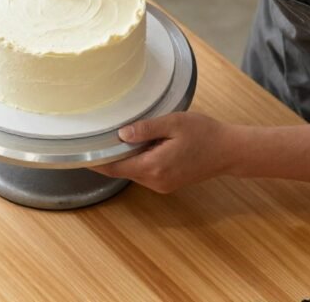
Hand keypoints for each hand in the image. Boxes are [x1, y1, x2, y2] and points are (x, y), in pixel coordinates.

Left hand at [91, 112, 233, 192]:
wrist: (229, 151)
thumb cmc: (204, 133)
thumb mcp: (173, 123)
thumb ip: (145, 129)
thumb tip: (121, 134)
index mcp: (153, 167)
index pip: (113, 167)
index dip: (95, 160)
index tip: (80, 150)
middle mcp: (155, 181)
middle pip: (121, 169)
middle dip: (110, 154)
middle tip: (98, 134)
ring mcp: (161, 185)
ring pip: (132, 170)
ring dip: (126, 156)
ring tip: (125, 134)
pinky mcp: (167, 183)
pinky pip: (144, 172)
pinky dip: (138, 159)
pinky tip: (144, 143)